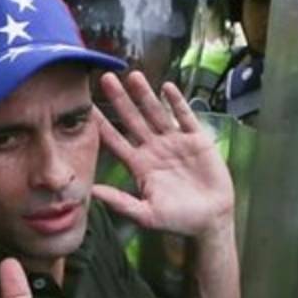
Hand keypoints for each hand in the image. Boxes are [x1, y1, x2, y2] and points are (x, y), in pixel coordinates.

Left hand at [93, 71, 234, 238]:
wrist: (210, 221)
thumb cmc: (178, 221)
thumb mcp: (146, 215)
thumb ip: (121, 202)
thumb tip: (92, 192)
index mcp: (140, 165)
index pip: (116, 141)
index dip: (103, 124)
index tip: (87, 107)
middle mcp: (154, 149)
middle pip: (133, 120)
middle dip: (120, 100)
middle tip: (107, 79)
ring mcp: (175, 142)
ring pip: (156, 113)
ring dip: (145, 95)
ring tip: (134, 75)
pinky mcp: (196, 140)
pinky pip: (184, 117)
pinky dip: (176, 102)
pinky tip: (167, 88)